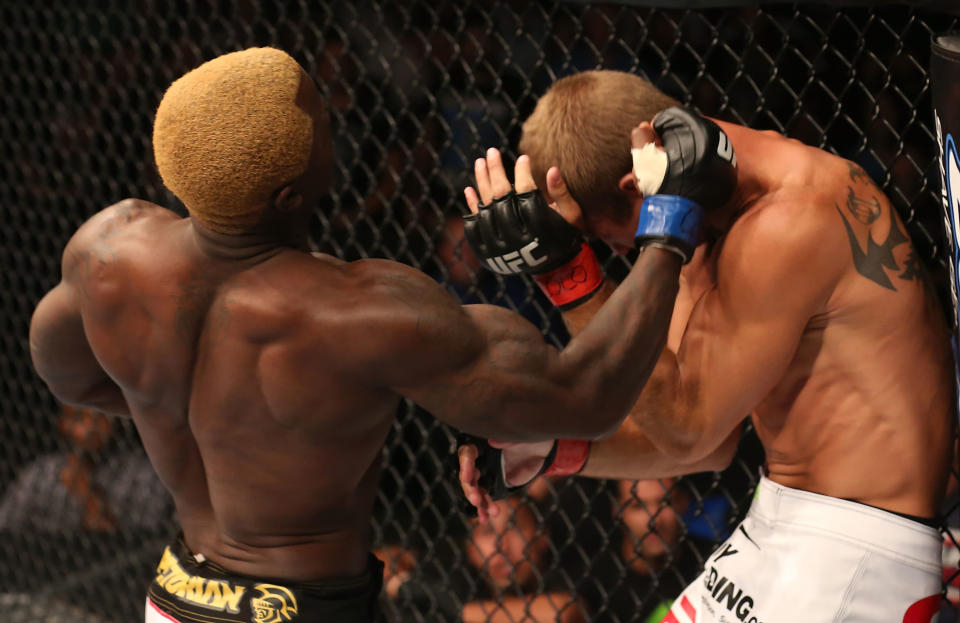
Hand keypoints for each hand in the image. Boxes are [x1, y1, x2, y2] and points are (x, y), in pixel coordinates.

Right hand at [457, 439, 551, 522]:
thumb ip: (506, 440)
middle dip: (471, 489)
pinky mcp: (492, 485)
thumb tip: (491, 441)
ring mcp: (485, 474)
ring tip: (489, 512)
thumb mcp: (520, 439)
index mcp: (482, 445)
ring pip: (475, 490)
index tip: (468, 477)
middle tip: (476, 499)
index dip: (466, 465)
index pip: (467, 454)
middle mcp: (479, 459)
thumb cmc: (527, 440)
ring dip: (479, 502)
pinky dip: (484, 509)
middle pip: (467, 475)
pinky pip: (484, 498)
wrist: (539, 452)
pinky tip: (485, 519)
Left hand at [463, 149, 603, 307]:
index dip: (523, 173)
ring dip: (481, 182)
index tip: (523, 158)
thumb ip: (562, 193)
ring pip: (485, 208)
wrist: (552, 267)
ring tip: (480, 162)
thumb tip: (553, 169)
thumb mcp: (572, 215)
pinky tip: (469, 188)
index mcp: (539, 228)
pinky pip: (474, 226)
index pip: (526, 193)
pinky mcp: (487, 251)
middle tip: (492, 152)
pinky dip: (472, 206)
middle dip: (496, 171)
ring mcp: (499, 246)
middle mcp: (517, 238)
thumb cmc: (564, 234)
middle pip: (501, 197)